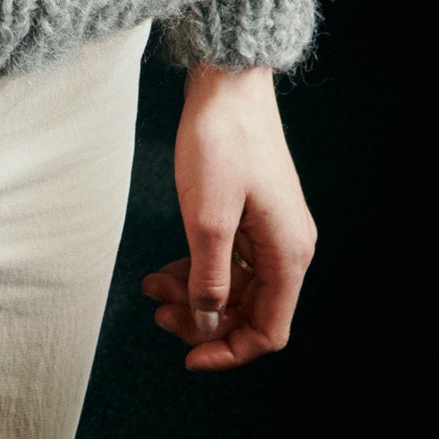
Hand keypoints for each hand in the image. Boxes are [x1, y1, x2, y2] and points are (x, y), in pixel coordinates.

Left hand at [140, 63, 316, 371]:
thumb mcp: (207, 218)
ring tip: (150, 287)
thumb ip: (209, 277)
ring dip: (194, 293)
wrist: (227, 81)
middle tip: (157, 311)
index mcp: (288, 254)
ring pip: (234, 286)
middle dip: (203, 319)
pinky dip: (197, 267)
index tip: (187, 357)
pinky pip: (228, 259)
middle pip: (250, 311)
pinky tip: (165, 266)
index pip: (269, 331)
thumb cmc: (221, 142)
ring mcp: (270, 229)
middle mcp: (287, 247)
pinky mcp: (252, 213)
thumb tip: (208, 322)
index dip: (228, 351)